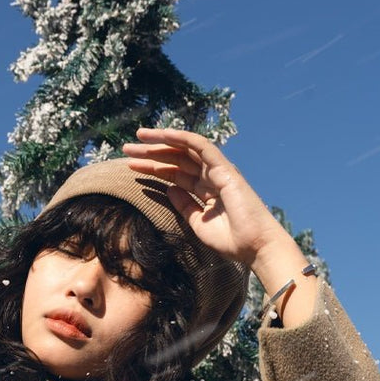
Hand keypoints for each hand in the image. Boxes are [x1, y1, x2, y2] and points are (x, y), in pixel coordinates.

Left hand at [122, 127, 317, 325]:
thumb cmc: (231, 240)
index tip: (131, 166)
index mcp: (204, 190)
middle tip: (125, 150)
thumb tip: (169, 189)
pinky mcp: (224, 168)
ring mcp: (218, 171)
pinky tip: (163, 134)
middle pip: (175, 159)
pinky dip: (182, 138)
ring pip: (185, 149)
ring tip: (137, 139)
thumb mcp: (196, 223)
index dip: (152, 168)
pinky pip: (201, 146)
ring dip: (161, 142)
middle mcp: (210, 177)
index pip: (174, 173)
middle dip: (150, 153)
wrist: (254, 246)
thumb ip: (183, 205)